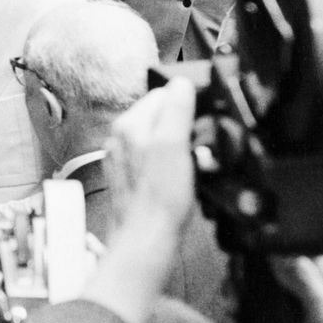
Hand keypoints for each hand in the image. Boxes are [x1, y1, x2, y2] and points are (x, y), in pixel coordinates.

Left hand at [82, 78, 196, 322]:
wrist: (144, 241)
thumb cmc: (158, 198)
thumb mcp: (174, 145)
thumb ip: (176, 110)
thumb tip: (181, 82)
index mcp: (129, 124)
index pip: (162, 94)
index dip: (187, 105)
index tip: (202, 122)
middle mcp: (120, 137)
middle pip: (159, 116)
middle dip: (182, 127)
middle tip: (197, 148)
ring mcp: (122, 158)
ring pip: (157, 138)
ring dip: (177, 147)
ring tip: (189, 166)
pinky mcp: (129, 178)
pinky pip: (154, 160)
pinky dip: (168, 165)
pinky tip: (178, 181)